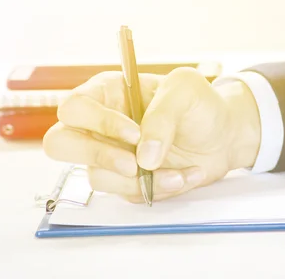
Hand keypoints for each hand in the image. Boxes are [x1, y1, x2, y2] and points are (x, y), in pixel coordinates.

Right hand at [42, 67, 260, 202]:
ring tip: (180, 171)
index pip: (75, 108)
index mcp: (108, 93)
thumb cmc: (200, 105)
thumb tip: (143, 157)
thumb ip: (162, 116)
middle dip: (97, 156)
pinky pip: (127, 194)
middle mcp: (100, 125)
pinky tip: (185, 175)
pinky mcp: (126, 181)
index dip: (98, 123)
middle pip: (60, 144)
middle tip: (133, 164)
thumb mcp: (186, 91)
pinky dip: (159, 190)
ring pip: (96, 177)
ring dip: (140, 181)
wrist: (223, 136)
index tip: (135, 134)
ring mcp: (110, 155)